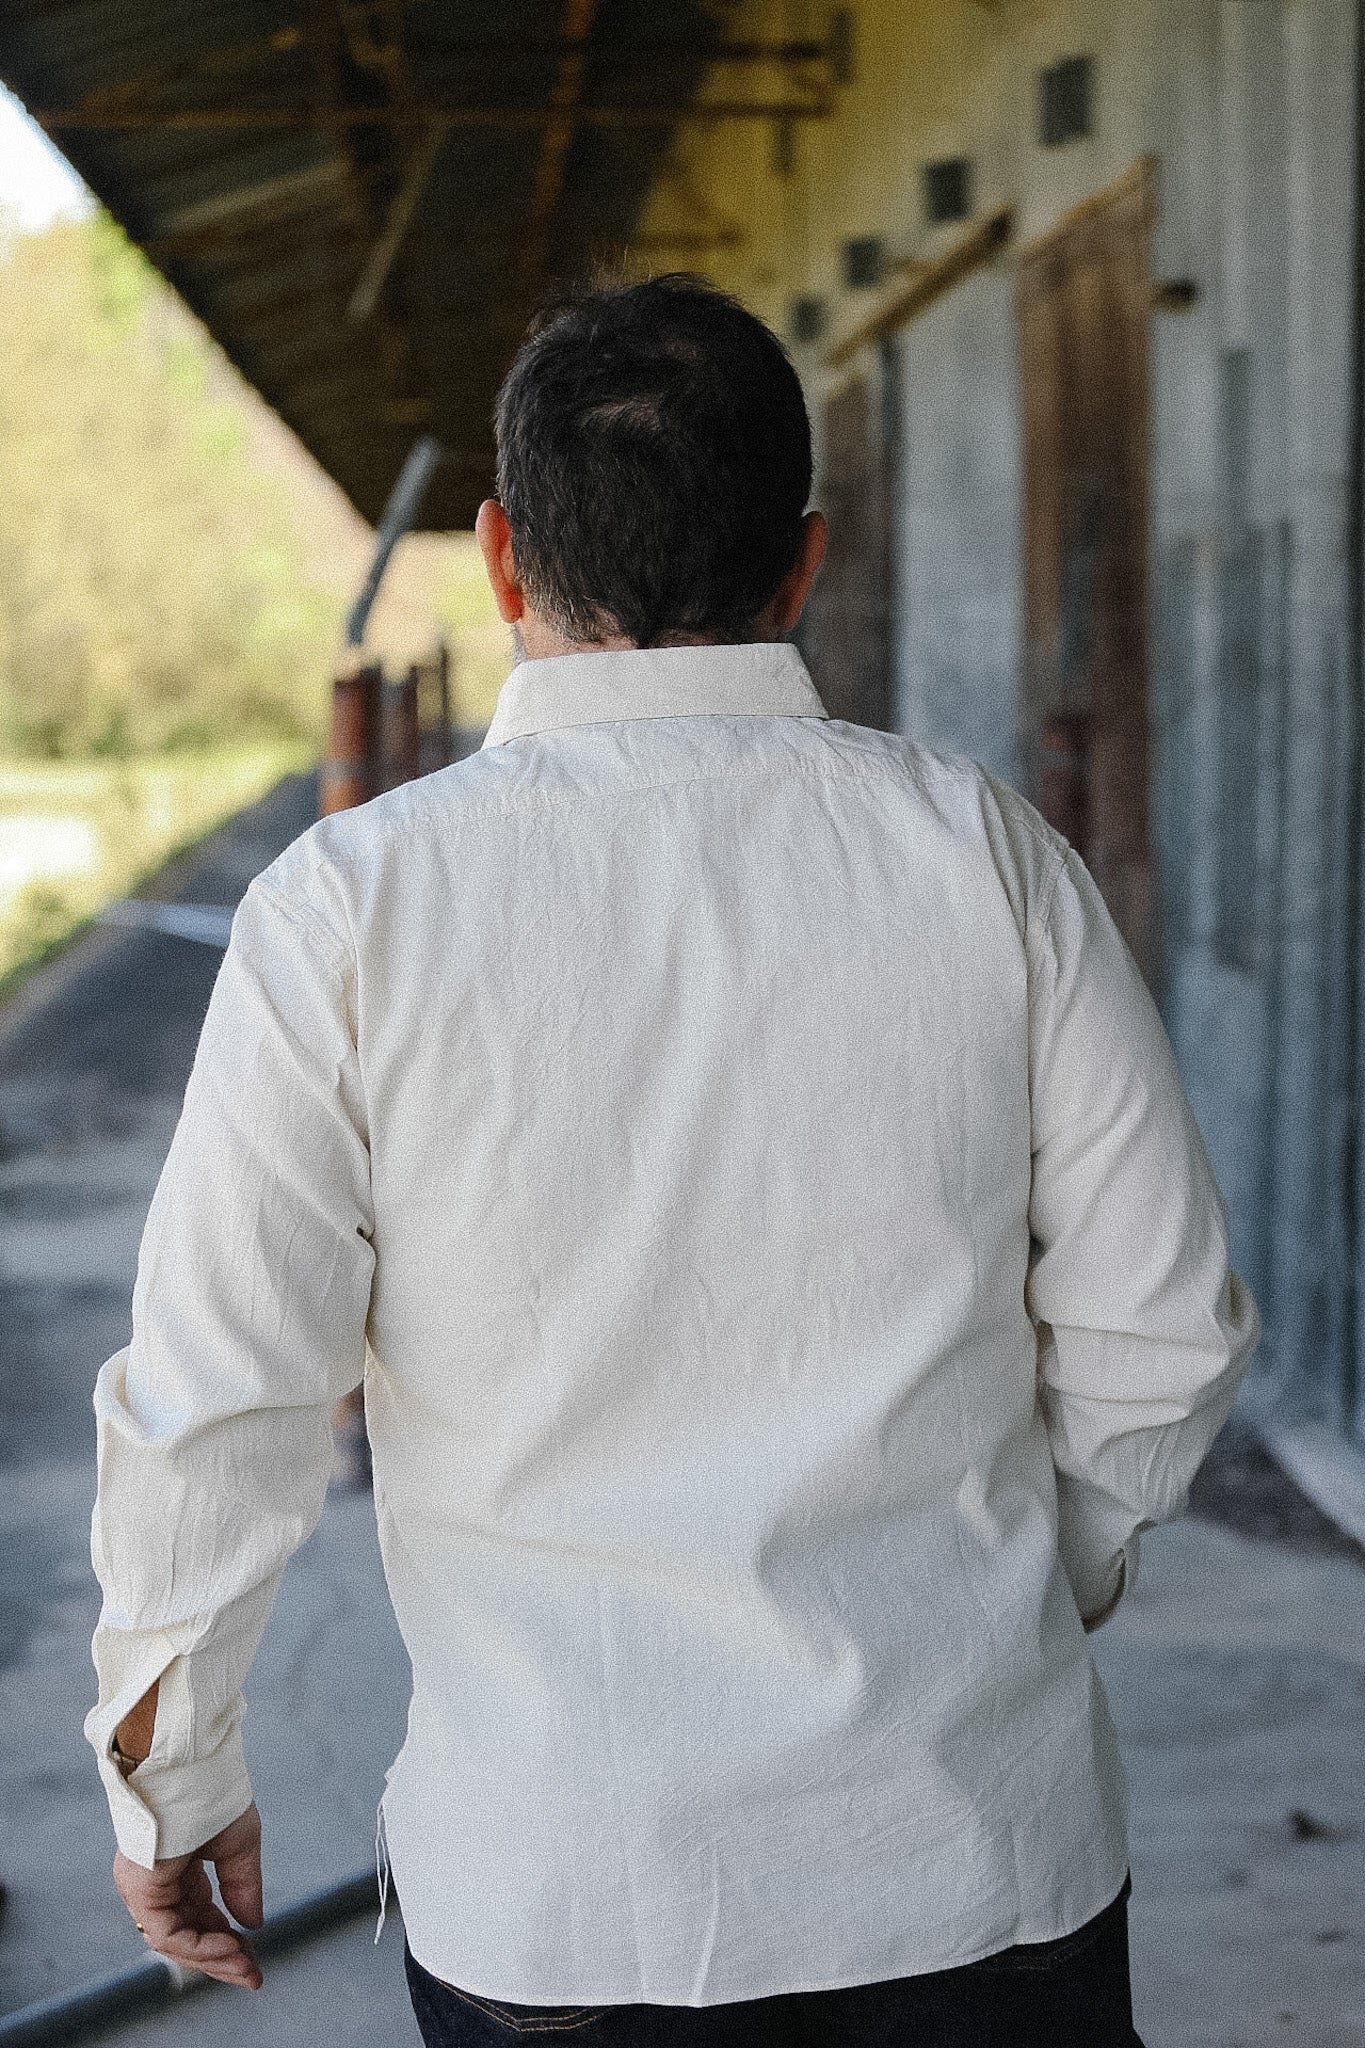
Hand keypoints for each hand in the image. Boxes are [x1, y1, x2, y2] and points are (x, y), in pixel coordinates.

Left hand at [113, 1802, 263, 1988]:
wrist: (193, 1765)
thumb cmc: (214, 1794)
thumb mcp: (239, 1845)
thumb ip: (243, 1886)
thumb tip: (252, 1925)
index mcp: (177, 1870)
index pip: (199, 1918)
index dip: (226, 1940)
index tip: (253, 1956)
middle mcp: (156, 1884)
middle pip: (186, 1935)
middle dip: (221, 1957)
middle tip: (252, 1973)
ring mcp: (145, 1888)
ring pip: (175, 1941)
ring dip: (212, 1957)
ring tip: (245, 1965)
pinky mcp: (141, 1889)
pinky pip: (168, 1933)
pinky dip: (199, 1946)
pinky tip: (230, 1946)